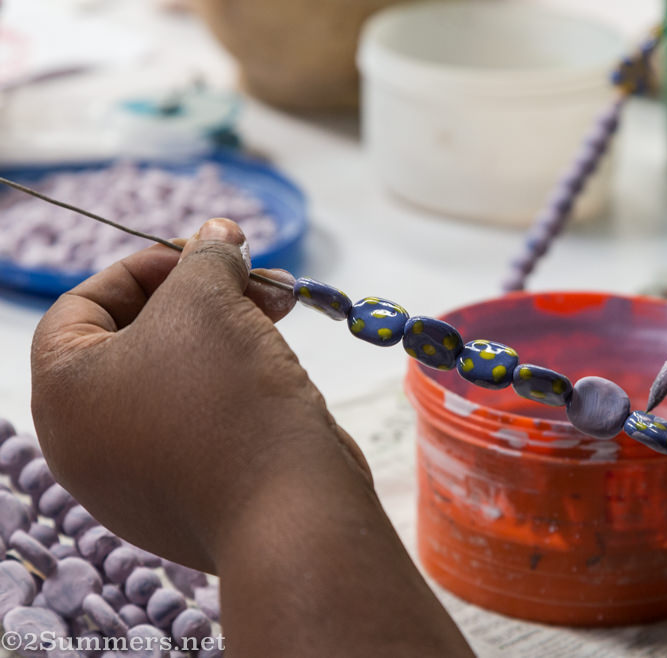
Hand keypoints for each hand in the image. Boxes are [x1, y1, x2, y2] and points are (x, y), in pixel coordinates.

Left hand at [30, 218, 370, 571]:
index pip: (82, 305)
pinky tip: (279, 364)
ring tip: (280, 309)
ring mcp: (139, 479)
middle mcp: (88, 444)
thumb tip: (219, 235)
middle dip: (202, 296)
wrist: (291, 512)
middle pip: (135, 341)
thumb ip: (206, 258)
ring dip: (227, 333)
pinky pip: (203, 422)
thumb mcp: (209, 300)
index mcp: (64, 396)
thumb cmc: (228, 398)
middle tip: (256, 276)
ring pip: (176, 381)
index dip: (145, 265)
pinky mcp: (191, 497)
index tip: (205, 253)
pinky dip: (236, 384)